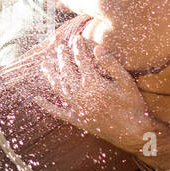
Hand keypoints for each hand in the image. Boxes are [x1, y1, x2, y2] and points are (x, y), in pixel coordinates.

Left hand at [34, 31, 151, 147]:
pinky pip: (58, 111)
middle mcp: (80, 94)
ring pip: (59, 88)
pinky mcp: (77, 120)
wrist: (131, 132)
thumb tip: (97, 48)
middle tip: (60, 48)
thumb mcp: (126, 81)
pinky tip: (37, 100)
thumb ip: (111, 64)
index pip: (81, 60)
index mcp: (92, 83)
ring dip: (51, 75)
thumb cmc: (132, 105)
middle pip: (67, 71)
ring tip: (45, 65)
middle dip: (63, 58)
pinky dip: (47, 105)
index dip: (78, 47)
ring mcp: (77, 107)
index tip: (76, 38)